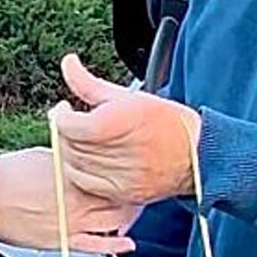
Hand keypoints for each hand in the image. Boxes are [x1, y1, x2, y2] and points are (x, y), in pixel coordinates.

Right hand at [0, 147, 138, 254]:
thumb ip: (68, 155)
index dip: (123, 168)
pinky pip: (97, 246)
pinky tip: (126, 242)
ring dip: (126, 215)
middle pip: (118, 196)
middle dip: (130, 192)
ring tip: (131, 209)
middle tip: (136, 187)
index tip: (130, 164)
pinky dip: (115, 244)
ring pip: (114, 221)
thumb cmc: (7, 176)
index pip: (111, 171)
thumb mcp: (43, 154)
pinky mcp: (65, 241)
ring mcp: (73, 222)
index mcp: (73, 173)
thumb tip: (79, 150)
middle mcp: (77, 198)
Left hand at [50, 54, 200, 204]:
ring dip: (71, 153)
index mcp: (117, 122)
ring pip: (74, 166)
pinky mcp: (123, 194)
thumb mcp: (126, 95)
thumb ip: (88, 83)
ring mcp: (121, 176)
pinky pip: (87, 185)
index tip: (64, 109)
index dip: (60, 115)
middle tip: (71, 123)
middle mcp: (119, 152)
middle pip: (69, 146)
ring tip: (81, 141)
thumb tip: (67, 62)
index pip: (69, 125)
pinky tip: (89, 161)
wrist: (197, 155)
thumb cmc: (164, 121)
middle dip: (65, 133)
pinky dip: (81, 173)